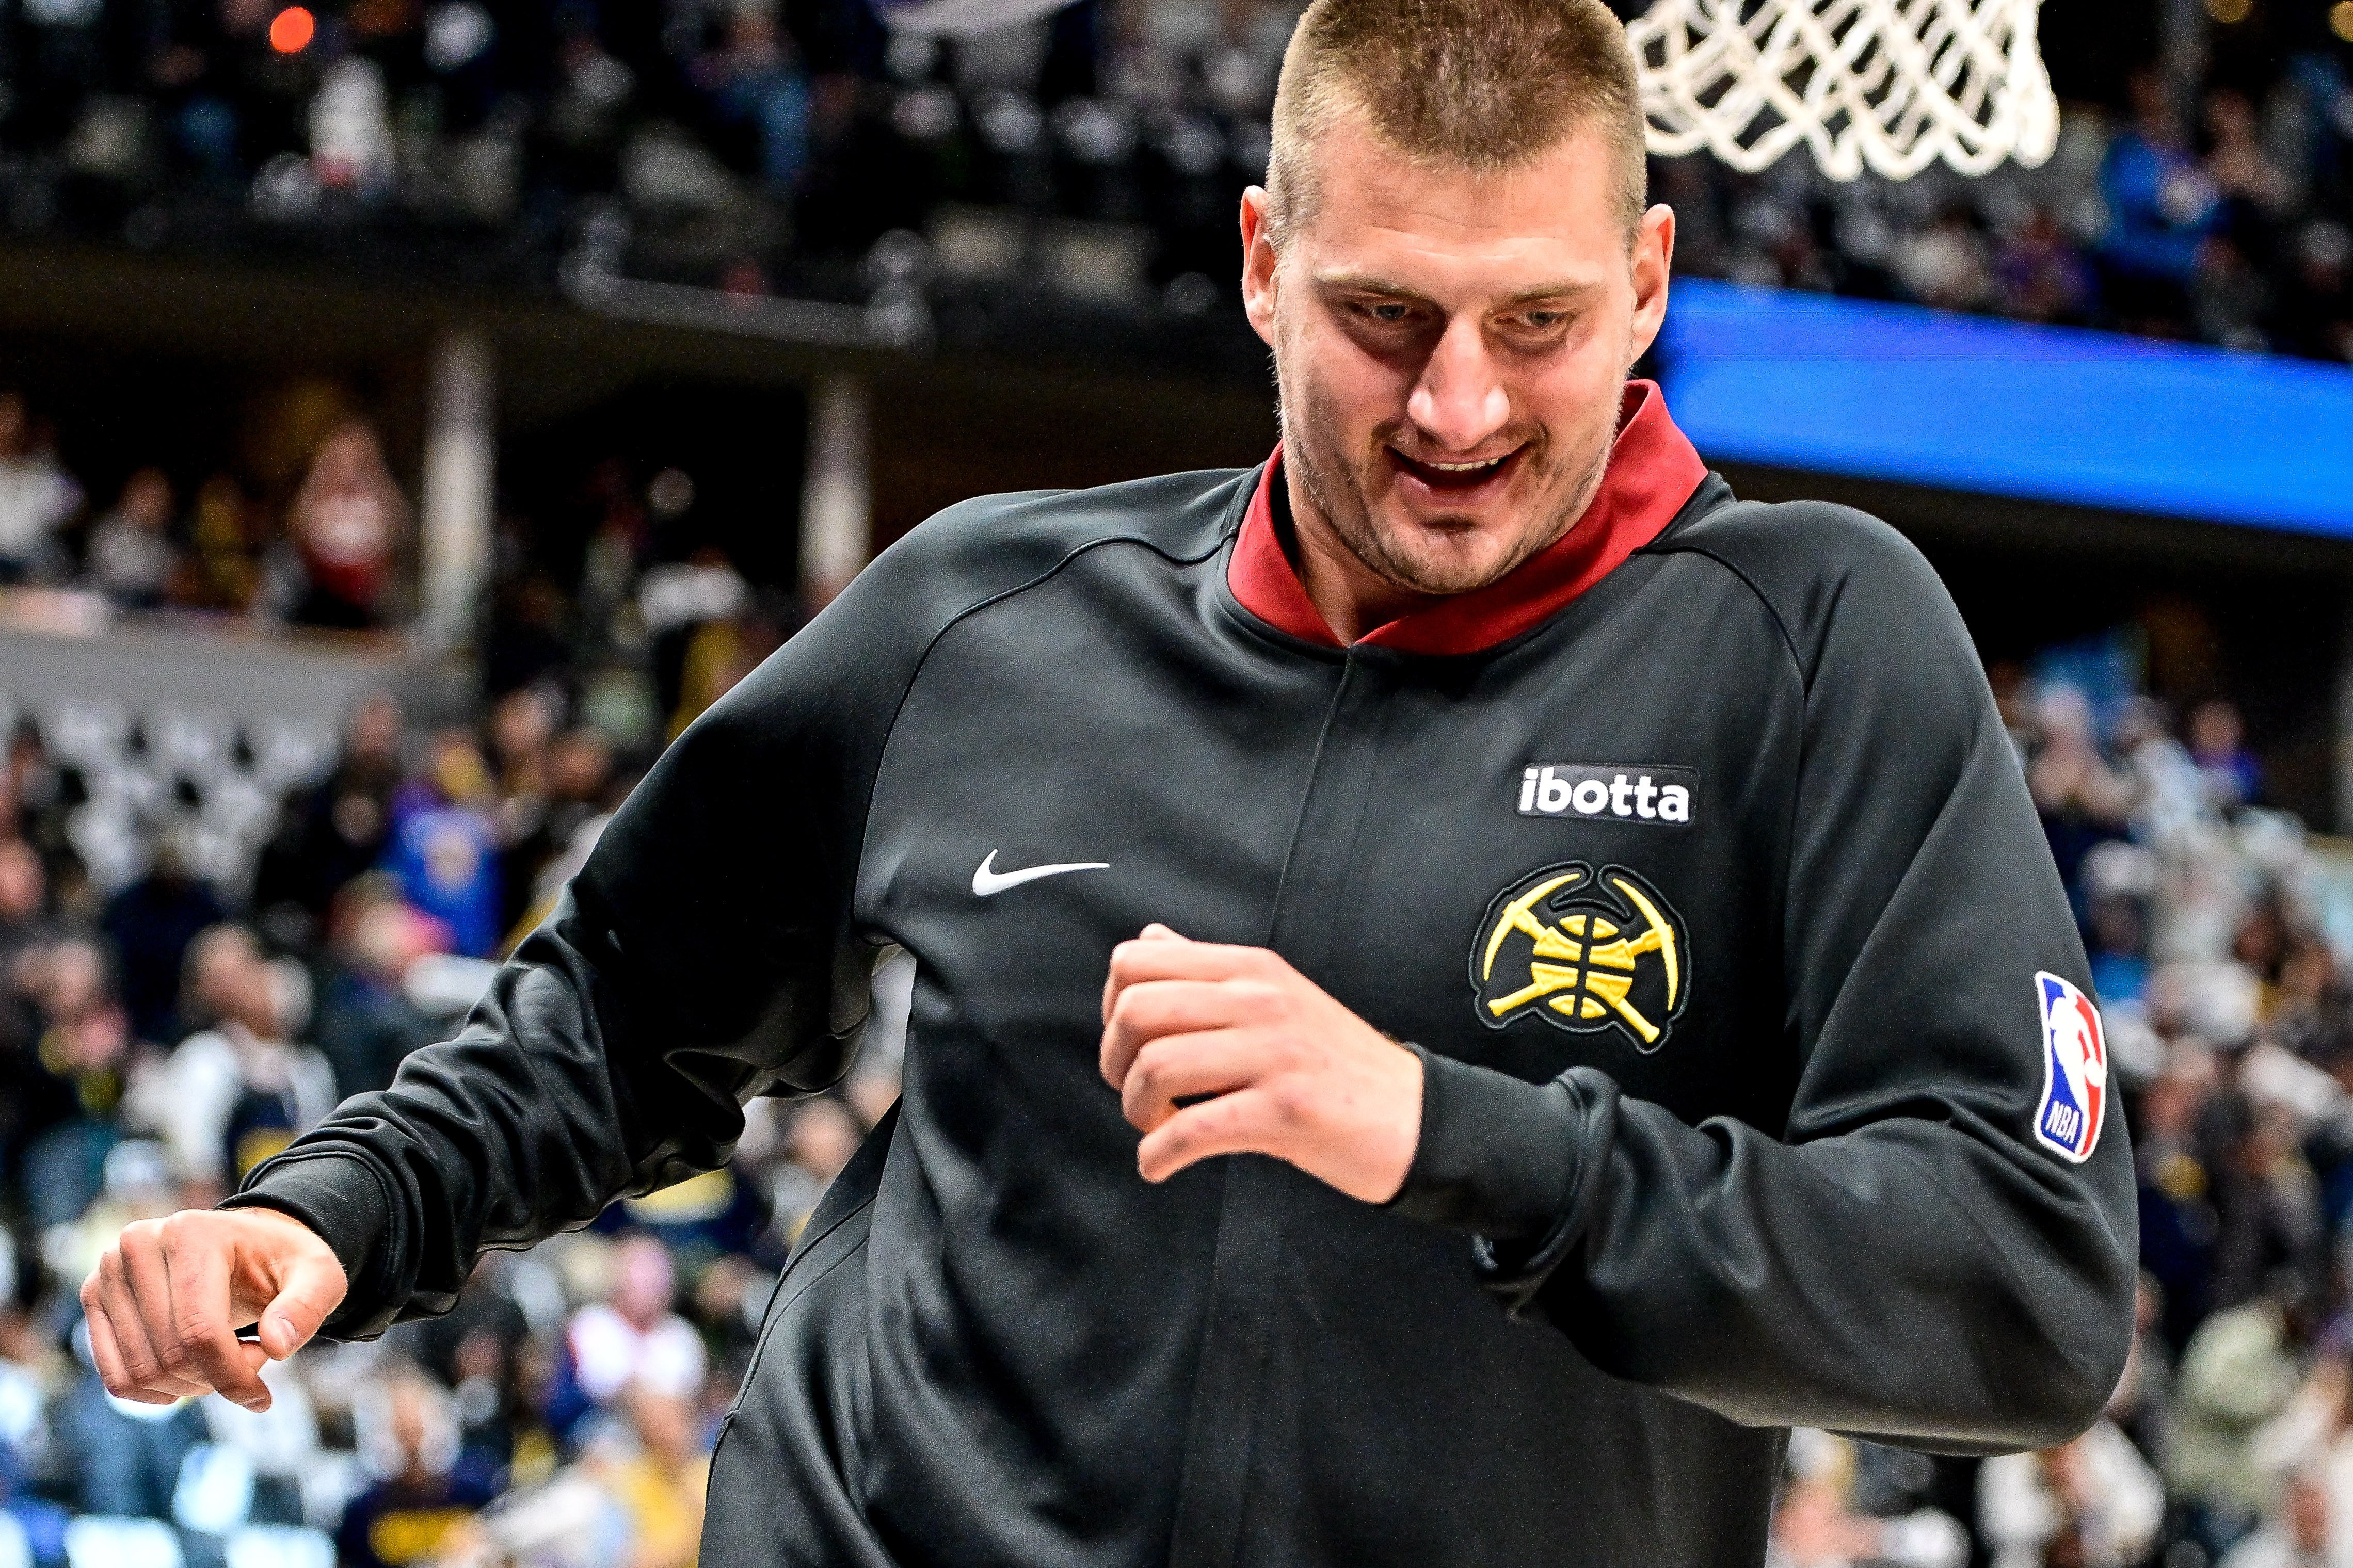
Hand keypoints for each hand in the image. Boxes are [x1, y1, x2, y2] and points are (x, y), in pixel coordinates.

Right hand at [81, 1207, 346, 1411]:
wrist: (246, 1245)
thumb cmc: (282, 1262)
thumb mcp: (318, 1275)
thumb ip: (307, 1307)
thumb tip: (277, 1345)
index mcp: (191, 1234)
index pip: (200, 1333)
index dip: (233, 1377)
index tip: (262, 1397)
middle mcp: (138, 1246)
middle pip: (171, 1355)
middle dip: (218, 1377)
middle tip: (251, 1355)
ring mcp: (108, 1271)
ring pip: (142, 1373)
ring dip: (191, 1385)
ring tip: (226, 1353)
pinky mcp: (95, 1297)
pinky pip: (116, 1376)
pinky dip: (156, 1391)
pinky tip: (192, 1375)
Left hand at [1099, 925, 1421, 1201]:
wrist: (1416, 1117)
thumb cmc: (1336, 1065)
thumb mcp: (1278, 996)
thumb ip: (1210, 971)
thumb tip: (1150, 940)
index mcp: (1251, 968)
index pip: (1138, 960)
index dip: (1111, 1008)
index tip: (1131, 1046)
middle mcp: (1261, 999)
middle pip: (1137, 1012)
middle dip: (1116, 1063)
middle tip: (1139, 1094)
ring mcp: (1275, 1054)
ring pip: (1157, 1068)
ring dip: (1137, 1111)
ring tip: (1157, 1128)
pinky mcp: (1286, 1111)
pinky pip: (1191, 1131)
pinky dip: (1157, 1157)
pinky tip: (1160, 1166)